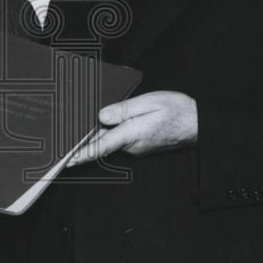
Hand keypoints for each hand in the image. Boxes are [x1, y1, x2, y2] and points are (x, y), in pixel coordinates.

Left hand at [67, 90, 197, 166]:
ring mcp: (136, 148)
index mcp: (132, 134)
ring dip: (98, 133)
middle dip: (84, 139)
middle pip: (101, 142)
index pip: (100, 147)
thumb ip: (123, 110)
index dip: (81, 154)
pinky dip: (110, 132)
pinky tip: (108, 122)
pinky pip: (120, 139)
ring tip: (83, 125)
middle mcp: (132, 146)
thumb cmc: (177, 111)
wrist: (197, 123)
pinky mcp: (140, 145)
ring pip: (111, 139)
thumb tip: (102, 116)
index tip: (65, 160)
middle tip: (65, 136)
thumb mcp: (149, 102)